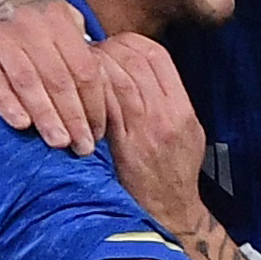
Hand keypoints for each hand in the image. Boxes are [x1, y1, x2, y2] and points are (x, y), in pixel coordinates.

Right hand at [0, 0, 102, 151]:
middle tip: (84, 149)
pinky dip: (6, 102)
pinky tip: (21, 124)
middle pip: (60, 80)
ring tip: (59, 143)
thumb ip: (74, 35)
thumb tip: (100, 71)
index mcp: (56, 19)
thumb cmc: (15, 0)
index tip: (99, 132)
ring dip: (47, 116)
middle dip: (75, 117)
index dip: (95, 103)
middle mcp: (31, 25)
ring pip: (29, 82)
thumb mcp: (50, 6)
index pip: (85, 69)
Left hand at [94, 35, 208, 240]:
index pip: (156, 54)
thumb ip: (164, 103)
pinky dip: (91, 94)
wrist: (172, 216)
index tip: (111, 47)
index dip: (129, 43)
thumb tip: (136, 74)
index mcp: (181, 107)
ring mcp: (149, 129)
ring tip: (78, 72)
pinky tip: (77, 96)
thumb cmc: (172, 178)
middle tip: (86, 54)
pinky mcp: (129, 146)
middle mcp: (168, 113)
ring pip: (119, 77)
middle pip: (135, 58)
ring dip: (94, 68)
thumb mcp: (183, 134)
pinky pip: (107, 106)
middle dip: (106, 49)